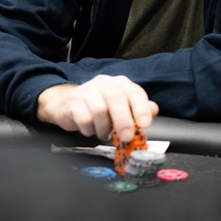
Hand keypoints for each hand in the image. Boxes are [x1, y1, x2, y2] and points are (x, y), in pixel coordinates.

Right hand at [36, 75, 158, 142]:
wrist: (67, 105)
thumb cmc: (98, 107)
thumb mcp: (120, 108)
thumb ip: (138, 108)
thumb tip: (153, 110)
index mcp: (119, 84)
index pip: (134, 92)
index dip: (141, 108)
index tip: (145, 123)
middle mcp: (103, 84)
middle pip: (116, 98)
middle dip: (124, 120)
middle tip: (126, 137)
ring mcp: (86, 91)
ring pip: (99, 109)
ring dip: (104, 128)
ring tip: (104, 134)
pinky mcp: (72, 103)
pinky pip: (83, 117)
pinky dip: (89, 129)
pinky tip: (91, 130)